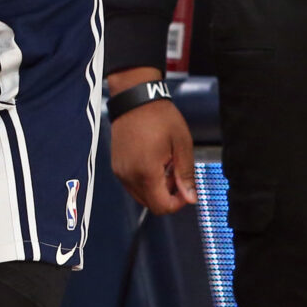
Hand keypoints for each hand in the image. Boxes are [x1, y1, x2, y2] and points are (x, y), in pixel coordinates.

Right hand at [108, 68, 196, 213]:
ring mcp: (120, 170)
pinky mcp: (116, 165)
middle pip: (150, 204)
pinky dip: (144, 181)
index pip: (162, 206)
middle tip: (176, 173)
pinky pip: (132, 184)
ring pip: (141, 195)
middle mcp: (128, 175)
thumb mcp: (182, 145)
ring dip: (155, 188)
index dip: (178, 203)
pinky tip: (152, 162)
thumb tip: (190, 198)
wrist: (135, 100)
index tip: (186, 187)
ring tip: (164, 165)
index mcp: (146, 171)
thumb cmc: (160, 118)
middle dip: (167, 195)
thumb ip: (185, 174)